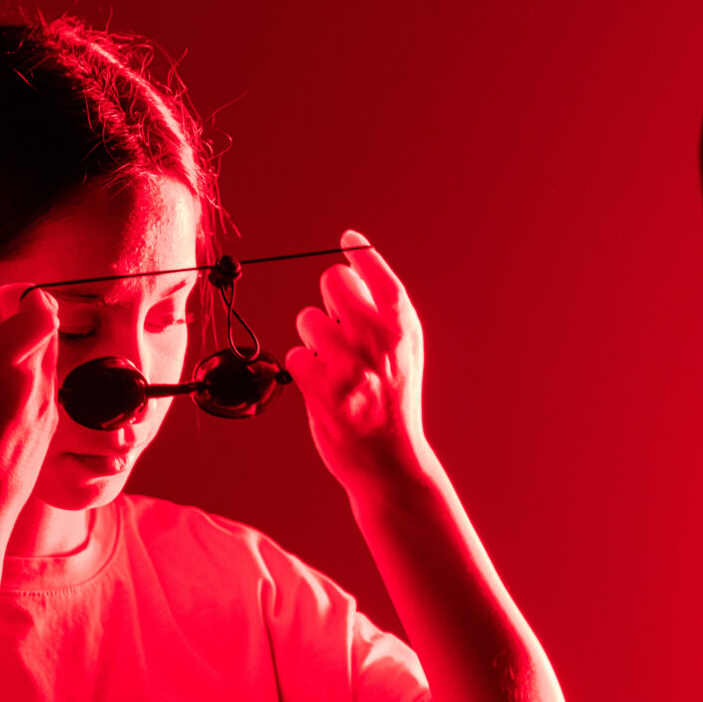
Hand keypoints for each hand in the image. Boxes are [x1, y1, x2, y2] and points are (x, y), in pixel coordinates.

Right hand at [0, 289, 60, 539]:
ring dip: (28, 355)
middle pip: (46, 333)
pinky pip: (47, 394)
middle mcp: (28, 380)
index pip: (40, 312)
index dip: (29, 298)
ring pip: (48, 363)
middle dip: (25, 323)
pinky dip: (30, 386)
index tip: (6, 300)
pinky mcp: (48, 433)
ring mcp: (44, 408)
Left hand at [285, 231, 431, 488]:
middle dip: (329, 298)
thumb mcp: (407, 356)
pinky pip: (295, 356)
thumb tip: (353, 271)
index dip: (363, 254)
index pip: (381, 276)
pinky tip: (322, 386)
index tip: (349, 241)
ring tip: (332, 365)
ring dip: (313, 339)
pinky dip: (302, 369)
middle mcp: (378, 343)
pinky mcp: (322, 391)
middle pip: (333, 282)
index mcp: (403, 332)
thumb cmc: (394, 402)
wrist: (390, 460)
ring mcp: (350, 366)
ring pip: (308, 319)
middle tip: (337, 325)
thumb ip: (387, 315)